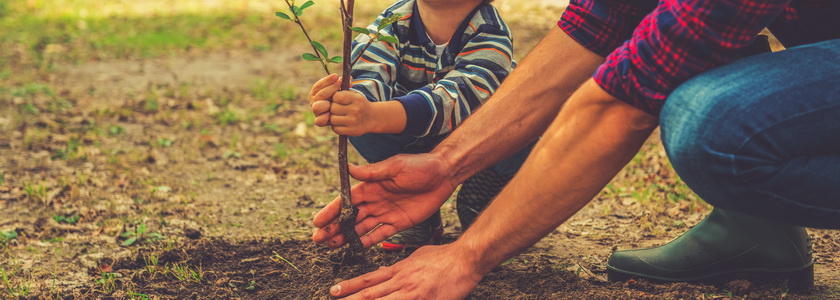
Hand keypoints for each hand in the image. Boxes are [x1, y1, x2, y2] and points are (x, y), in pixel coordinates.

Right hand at [308, 74, 339, 126]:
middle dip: (330, 88)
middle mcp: (314, 102)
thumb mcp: (342, 90)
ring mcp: (316, 112)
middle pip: (319, 95)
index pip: (318, 85)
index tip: (336, 76)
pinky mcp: (320, 121)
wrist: (342, 113)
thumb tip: (349, 79)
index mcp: (316, 93)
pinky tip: (330, 114)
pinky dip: (324, 118)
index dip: (327, 80)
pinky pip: (318, 121)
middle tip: (339, 84)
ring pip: (317, 107)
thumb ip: (344, 84)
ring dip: (325, 103)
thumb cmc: (340, 99)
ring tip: (334, 101)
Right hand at [312, 153, 457, 247]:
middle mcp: (376, 200)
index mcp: (371, 185)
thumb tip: (349, 168)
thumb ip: (372, 172)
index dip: (331, 211)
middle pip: (350, 217)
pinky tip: (354, 248)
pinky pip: (380, 234)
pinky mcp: (399, 223)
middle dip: (334, 227)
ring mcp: (386, 212)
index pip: (346, 200)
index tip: (318, 221)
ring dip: (346, 236)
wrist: (444, 174)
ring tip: (331, 245)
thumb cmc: (420, 166)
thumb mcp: (395, 166)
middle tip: (318, 239)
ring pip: (361, 227)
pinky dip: (367, 241)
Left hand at [328, 243, 483, 298]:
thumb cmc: (444, 257)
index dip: (350, 286)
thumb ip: (400, 263)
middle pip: (370, 294)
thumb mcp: (417, 255)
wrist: (465, 259)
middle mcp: (402, 283)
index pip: (369, 279)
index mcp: (399, 270)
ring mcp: (412, 294)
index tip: (334, 290)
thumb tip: (387, 265)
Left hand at [329, 87, 376, 135]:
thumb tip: (331, 87)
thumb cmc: (358, 104)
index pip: (337, 96)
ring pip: (332, 119)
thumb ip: (343, 89)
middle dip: (333, 108)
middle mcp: (355, 110)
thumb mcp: (355, 94)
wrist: (372, 117)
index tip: (338, 99)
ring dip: (333, 118)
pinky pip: (335, 129)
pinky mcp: (352, 131)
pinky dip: (336, 126)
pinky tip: (341, 123)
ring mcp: (353, 121)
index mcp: (356, 99)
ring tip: (339, 116)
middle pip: (333, 108)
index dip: (334, 98)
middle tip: (338, 109)